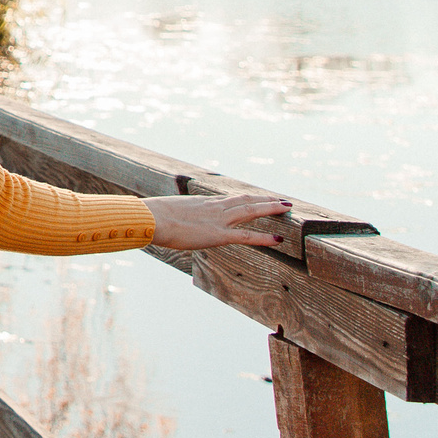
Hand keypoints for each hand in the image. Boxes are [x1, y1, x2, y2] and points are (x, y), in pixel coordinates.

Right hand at [144, 192, 293, 250]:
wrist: (152, 218)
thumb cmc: (153, 217)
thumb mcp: (167, 213)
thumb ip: (174, 216)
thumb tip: (164, 219)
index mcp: (203, 202)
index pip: (230, 199)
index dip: (246, 198)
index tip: (258, 198)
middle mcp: (214, 207)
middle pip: (245, 200)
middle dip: (264, 200)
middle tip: (281, 200)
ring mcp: (219, 220)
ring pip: (251, 211)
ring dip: (270, 209)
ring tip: (286, 207)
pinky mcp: (219, 235)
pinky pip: (247, 236)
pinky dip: (264, 238)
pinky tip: (278, 239)